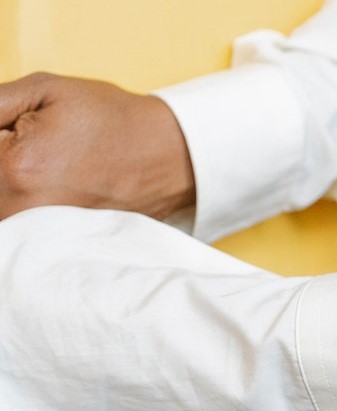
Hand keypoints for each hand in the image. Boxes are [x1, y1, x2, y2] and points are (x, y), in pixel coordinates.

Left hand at [0, 73, 195, 220]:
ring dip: (9, 189)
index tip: (13, 135)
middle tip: (41, 151)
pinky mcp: (52, 246)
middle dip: (5, 165)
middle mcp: (21, 210)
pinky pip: (14, 231)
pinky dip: (18, 212)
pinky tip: (47, 190)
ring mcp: (38, 235)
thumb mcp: (45, 90)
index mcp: (14, 168)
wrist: (171, 159)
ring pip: (1, 213)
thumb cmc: (112, 121)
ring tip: (48, 169)